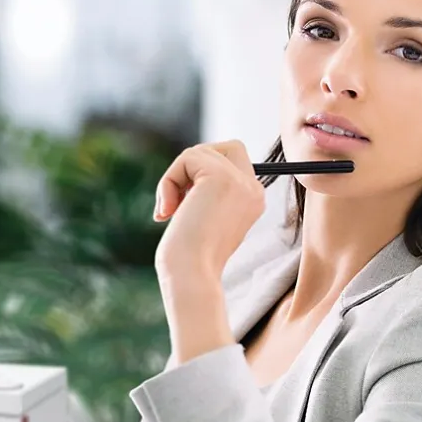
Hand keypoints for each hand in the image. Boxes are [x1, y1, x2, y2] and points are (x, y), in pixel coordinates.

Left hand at [153, 140, 265, 285]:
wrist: (191, 275)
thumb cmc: (190, 258)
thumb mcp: (205, 219)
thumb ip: (207, 192)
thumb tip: (190, 165)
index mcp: (253, 200)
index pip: (234, 160)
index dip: (203, 173)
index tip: (186, 206)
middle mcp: (254, 188)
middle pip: (225, 147)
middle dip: (193, 166)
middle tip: (178, 201)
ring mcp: (241, 181)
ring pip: (200, 152)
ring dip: (174, 178)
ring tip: (169, 210)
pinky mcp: (221, 177)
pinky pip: (187, 157)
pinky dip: (169, 180)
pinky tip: (167, 211)